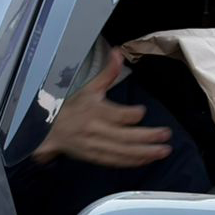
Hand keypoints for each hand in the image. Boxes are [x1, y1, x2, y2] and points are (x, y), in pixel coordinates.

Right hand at [33, 48, 172, 167]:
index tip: (142, 111)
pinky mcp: (95, 158)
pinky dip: (133, 162)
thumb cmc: (72, 108)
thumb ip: (107, 73)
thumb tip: (119, 52)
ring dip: (146, 153)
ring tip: (164, 151)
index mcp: (95, 111)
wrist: (48, 132)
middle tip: (167, 135)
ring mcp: (96, 146)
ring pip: (124, 152)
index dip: (132, 114)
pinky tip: (148, 159)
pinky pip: (117, 162)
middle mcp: (97, 130)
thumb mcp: (89, 88)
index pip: (118, 115)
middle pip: (126, 136)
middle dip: (148, 137)